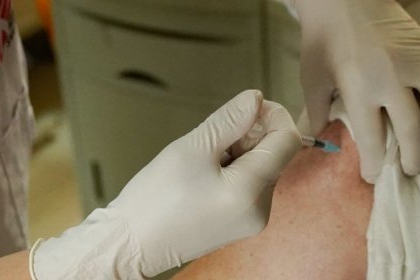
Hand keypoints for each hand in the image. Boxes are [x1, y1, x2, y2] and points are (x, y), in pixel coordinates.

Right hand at [30, 90, 300, 278]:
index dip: (273, 116)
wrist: (131, 244)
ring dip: (239, 152)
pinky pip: (248, 186)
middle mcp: (260, 210)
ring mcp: (251, 220)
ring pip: (261, 168)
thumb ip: (229, 121)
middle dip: (251, 135)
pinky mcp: (239, 224)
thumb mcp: (191, 148)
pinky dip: (233, 170)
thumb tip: (255, 98)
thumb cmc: (154, 200)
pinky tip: (203, 175)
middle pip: (275, 154)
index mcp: (251, 191)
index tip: (247, 107)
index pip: (288, 141)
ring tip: (202, 160)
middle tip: (213, 136)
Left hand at [294, 0, 419, 182]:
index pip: (372, 141)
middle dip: (414, 159)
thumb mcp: (312, 79)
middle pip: (414, 131)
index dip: (374, 166)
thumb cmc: (324, 39)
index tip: (373, 177)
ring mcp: (417, 61)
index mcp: (360, 88)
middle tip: (411, 170)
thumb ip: (318, 113)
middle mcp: (392, 78)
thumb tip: (321, 142)